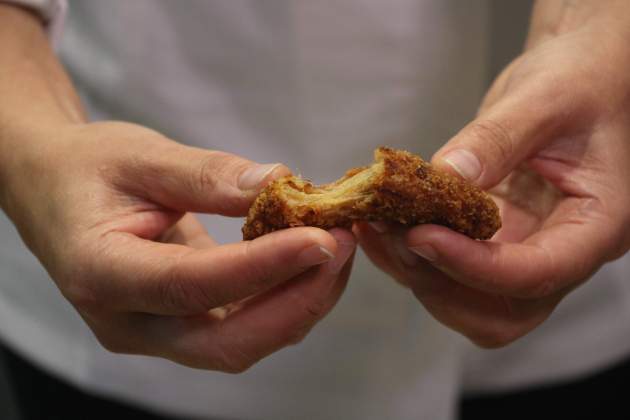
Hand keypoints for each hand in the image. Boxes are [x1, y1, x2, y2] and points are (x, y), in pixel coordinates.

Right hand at [2, 121, 355, 371]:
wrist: (58, 191)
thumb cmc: (88, 169)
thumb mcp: (138, 155)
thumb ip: (204, 174)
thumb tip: (279, 182)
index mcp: (100, 274)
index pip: (191, 285)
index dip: (263, 268)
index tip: (323, 239)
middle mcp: (128, 322)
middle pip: (227, 342)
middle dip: (297, 300)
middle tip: (344, 244)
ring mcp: (156, 333)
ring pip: (243, 343)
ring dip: (301, 301)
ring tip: (339, 247)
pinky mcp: (180, 326)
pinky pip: (243, 326)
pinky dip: (285, 298)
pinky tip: (311, 260)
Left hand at [357, 9, 629, 346]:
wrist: (575, 80)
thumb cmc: (579, 82)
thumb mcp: (546, 98)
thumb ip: (499, 138)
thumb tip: (445, 177)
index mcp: (596, 224)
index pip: (539, 272)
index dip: (474, 265)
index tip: (420, 234)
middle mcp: (559, 251)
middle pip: (501, 310)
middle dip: (441, 280)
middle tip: (395, 232)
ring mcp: (521, 251)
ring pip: (467, 302)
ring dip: (416, 273)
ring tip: (377, 224)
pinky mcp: (487, 241)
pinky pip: (445, 271)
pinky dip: (404, 257)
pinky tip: (374, 224)